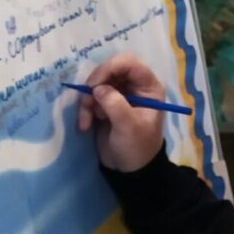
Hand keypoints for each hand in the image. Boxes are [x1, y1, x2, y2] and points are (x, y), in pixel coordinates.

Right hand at [77, 54, 165, 170]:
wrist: (129, 169)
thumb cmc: (137, 147)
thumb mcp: (129, 127)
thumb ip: (115, 104)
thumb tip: (98, 88)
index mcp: (149, 87)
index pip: (129, 63)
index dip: (110, 68)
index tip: (95, 84)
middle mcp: (135, 86)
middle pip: (110, 69)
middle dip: (96, 84)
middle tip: (87, 101)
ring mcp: (119, 94)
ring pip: (97, 83)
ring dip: (88, 100)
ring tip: (87, 120)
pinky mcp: (105, 104)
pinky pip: (90, 97)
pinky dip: (84, 109)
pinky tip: (85, 126)